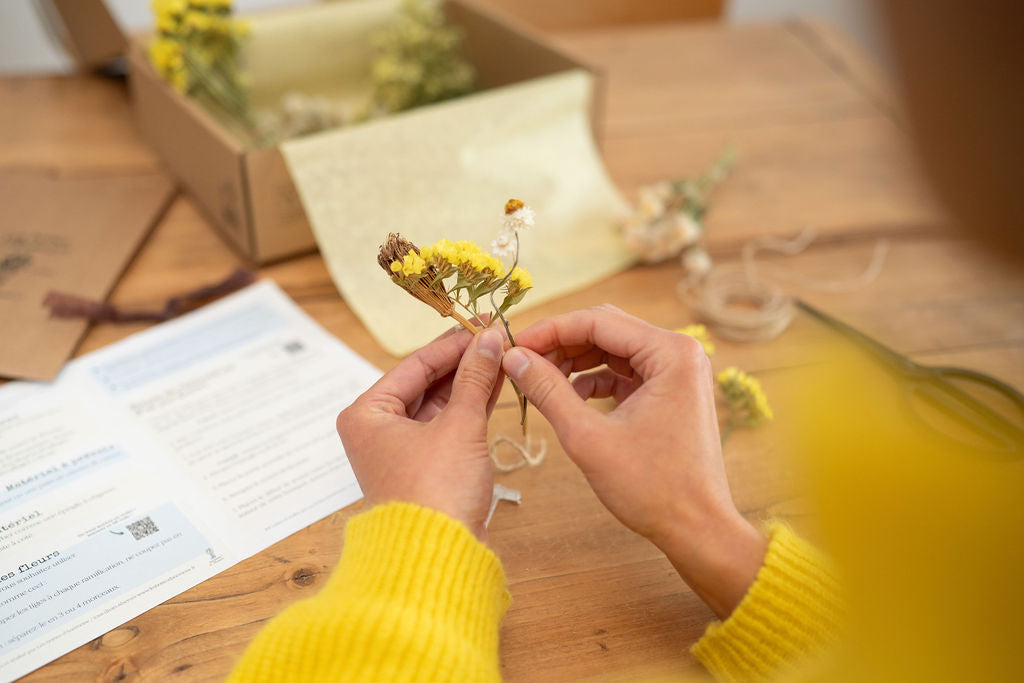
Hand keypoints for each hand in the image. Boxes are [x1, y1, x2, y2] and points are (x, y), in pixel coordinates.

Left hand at [336, 326, 505, 540]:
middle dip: (464, 362)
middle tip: (498, 336)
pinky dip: (471, 407)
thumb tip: (489, 338)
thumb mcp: (459, 426)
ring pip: (440, 404)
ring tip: (503, 355)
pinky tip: (497, 384)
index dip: (453, 343)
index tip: (484, 323)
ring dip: (471, 382)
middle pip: (426, 382)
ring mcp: (402, 450)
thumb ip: (475, 378)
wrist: (437, 558)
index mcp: (367, 414)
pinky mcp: (426, 468)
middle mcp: (378, 429)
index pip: (414, 364)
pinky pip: (449, 425)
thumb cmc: (435, 492)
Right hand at [503, 305, 766, 617]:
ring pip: (613, 350)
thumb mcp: (588, 437)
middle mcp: (680, 353)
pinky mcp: (670, 393)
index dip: (550, 330)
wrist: (697, 529)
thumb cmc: (652, 488)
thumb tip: (513, 358)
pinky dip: (594, 381)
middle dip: (561, 344)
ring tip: (539, 380)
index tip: (514, 344)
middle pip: (607, 330)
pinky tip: (568, 398)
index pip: (598, 321)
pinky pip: (625, 373)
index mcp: (671, 353)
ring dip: (575, 362)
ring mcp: (678, 373)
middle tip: (521, 360)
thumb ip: (548, 391)